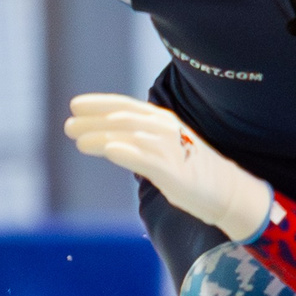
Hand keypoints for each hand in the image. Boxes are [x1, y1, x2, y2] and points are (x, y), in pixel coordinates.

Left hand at [65, 94, 272, 241]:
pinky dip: (128, 152)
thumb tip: (105, 137)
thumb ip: (138, 138)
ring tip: (78, 141)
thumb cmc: (191, 169)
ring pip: (131, 136)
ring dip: (103, 136)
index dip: (99, 104)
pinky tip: (109, 151)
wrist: (227, 191)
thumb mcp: (163, 146)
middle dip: (94, 121)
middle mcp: (166, 129)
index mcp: (162, 120)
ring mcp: (172, 150)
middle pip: (124, 120)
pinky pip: (148, 160)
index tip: (75, 105)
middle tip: (68, 126)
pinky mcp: (176, 173)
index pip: (125, 106)